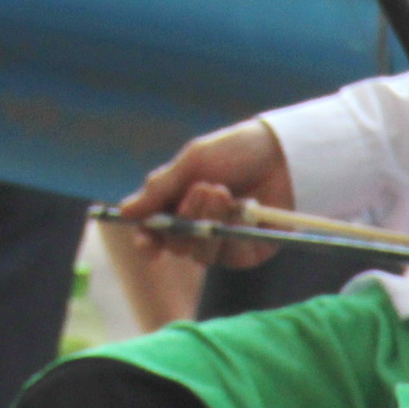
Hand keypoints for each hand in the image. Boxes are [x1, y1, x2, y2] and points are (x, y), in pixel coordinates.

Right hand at [121, 119, 293, 266]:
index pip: (154, 232)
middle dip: (186, 219)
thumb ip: (159, 189)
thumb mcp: (192, 162)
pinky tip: (244, 208)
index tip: (147, 243)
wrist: (284, 155)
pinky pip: (228, 256)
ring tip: (224, 192)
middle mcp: (198, 227)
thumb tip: (124, 212)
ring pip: (199, 254)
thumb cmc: (235, 151)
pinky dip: (231, 232)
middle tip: (205, 188)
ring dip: (207, 221)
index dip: (147, 240)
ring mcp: (223, 243)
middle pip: (176, 245)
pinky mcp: (247, 253)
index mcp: (178, 204)